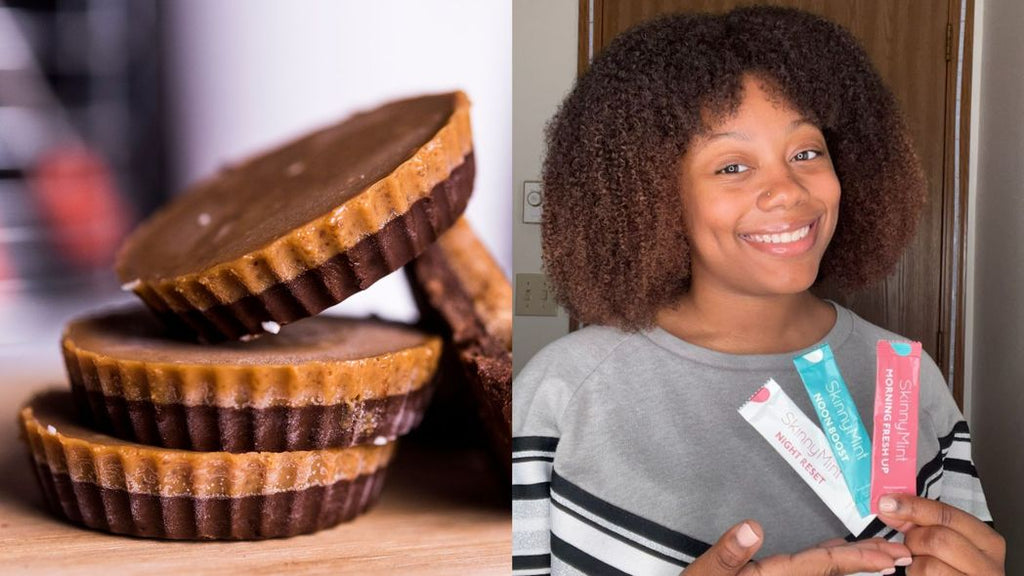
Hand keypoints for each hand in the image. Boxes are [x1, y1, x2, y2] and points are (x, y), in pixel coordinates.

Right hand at [681, 519, 911, 574]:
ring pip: (823, 575)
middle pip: (832, 572)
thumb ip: (726, 555)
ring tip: (882, 555)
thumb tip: (752, 528)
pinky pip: (807, 574)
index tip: (891, 555)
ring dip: (854, 565)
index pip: (822, 565)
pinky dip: (827, 564)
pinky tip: (832, 555)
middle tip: (904, 554)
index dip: (859, 559)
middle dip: (869, 562)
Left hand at [876, 494, 1004, 574]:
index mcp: (988, 541)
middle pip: (937, 539)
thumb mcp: (948, 541)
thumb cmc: (954, 567)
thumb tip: (890, 505)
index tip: (887, 503)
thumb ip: (923, 523)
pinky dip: (916, 575)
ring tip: (921, 564)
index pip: (947, 515)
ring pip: (928, 565)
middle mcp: (988, 565)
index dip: (913, 506)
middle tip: (910, 544)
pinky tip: (924, 575)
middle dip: (914, 539)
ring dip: (914, 563)